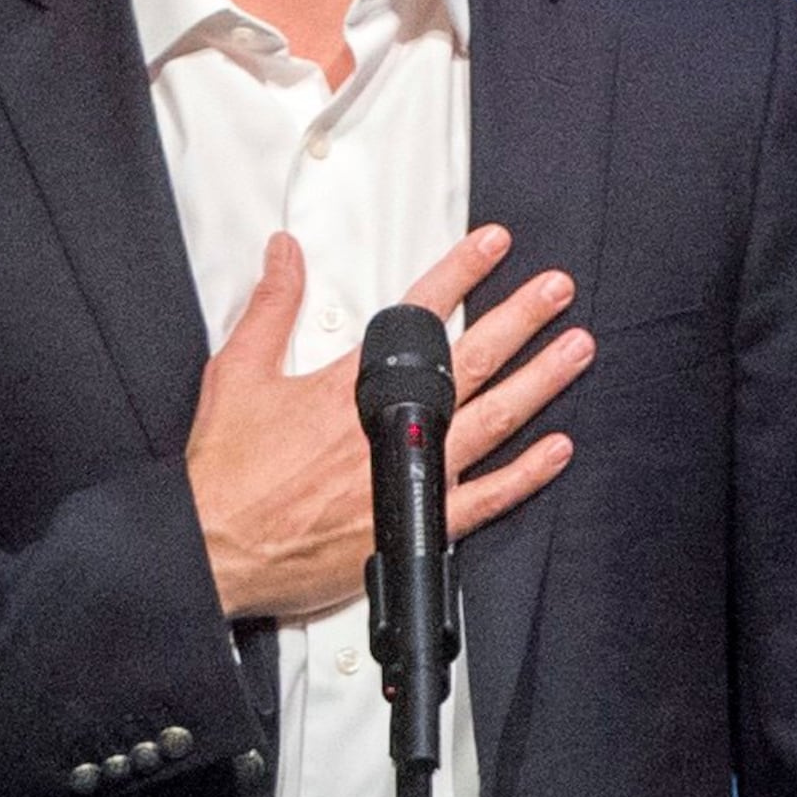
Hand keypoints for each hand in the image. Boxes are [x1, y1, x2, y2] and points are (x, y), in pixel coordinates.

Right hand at [183, 223, 592, 622]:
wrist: (220, 551)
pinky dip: (528, 473)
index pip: (417, 313)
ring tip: (575, 349)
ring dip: (540, 381)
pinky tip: (557, 449)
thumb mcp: (237, 372)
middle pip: (473, 359)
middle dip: (520, 318)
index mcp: (350, 385)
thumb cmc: (226, 473)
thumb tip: (285, 254)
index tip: (494, 245)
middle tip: (556, 290)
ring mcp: (412, 476)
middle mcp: (392, 426)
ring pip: (494, 420)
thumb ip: (270, 306)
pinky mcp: (418, 524)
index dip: (459, 272)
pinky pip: (489, 498)